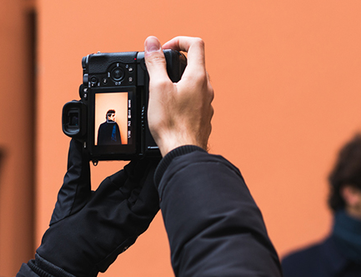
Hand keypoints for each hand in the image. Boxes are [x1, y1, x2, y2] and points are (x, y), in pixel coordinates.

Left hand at [36, 139, 160, 276]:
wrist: (62, 260)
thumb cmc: (64, 233)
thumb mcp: (72, 190)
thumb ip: (77, 165)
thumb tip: (77, 141)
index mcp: (114, 194)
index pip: (133, 169)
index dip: (138, 152)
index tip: (142, 133)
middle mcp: (127, 203)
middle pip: (145, 175)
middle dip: (151, 157)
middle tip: (158, 135)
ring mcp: (133, 213)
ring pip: (151, 185)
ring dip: (158, 168)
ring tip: (163, 146)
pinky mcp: (135, 223)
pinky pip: (150, 201)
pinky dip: (156, 185)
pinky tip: (160, 168)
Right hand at [143, 36, 213, 155]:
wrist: (183, 151)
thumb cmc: (172, 123)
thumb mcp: (158, 88)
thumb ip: (156, 63)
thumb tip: (153, 43)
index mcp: (198, 77)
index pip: (196, 44)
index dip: (179, 41)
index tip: (165, 49)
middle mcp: (207, 88)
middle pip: (195, 64)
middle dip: (176, 63)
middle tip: (160, 71)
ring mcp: (207, 103)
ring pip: (195, 83)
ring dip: (180, 81)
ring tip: (162, 92)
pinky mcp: (203, 116)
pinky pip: (195, 99)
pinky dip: (183, 97)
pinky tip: (171, 108)